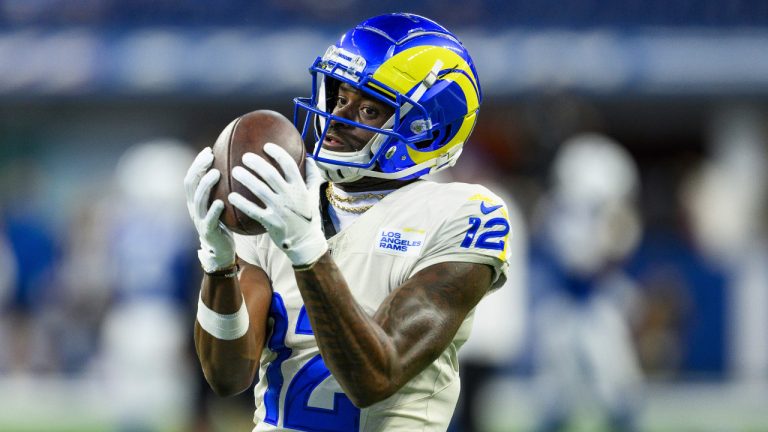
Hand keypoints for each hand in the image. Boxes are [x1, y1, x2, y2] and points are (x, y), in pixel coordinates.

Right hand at [184, 147, 235, 271]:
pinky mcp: (208, 231)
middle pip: (191, 184)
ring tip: (216, 174)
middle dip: (199, 169)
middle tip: (211, 157)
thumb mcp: (220, 203)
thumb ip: (221, 188)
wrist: (221, 250)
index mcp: (195, 200)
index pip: (191, 177)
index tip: (208, 150)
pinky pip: (209, 219)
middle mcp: (194, 208)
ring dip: (206, 185)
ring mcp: (199, 219)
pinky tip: (220, 202)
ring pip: (198, 199)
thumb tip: (236, 165)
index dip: (197, 163)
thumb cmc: (223, 223)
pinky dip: (213, 210)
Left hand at [228, 143, 326, 266]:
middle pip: (270, 174)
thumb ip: (312, 176)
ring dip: (245, 178)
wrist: (306, 243)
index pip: (289, 165)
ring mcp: (280, 210)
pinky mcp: (271, 222)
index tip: (266, 146)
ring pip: (259, 190)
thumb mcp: (314, 196)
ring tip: (235, 171)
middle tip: (245, 157)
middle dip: (255, 163)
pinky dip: (241, 202)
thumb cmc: (309, 217)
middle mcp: (290, 197)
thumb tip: (310, 158)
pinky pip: (252, 210)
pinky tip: (230, 196)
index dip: (277, 153)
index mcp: (300, 188)